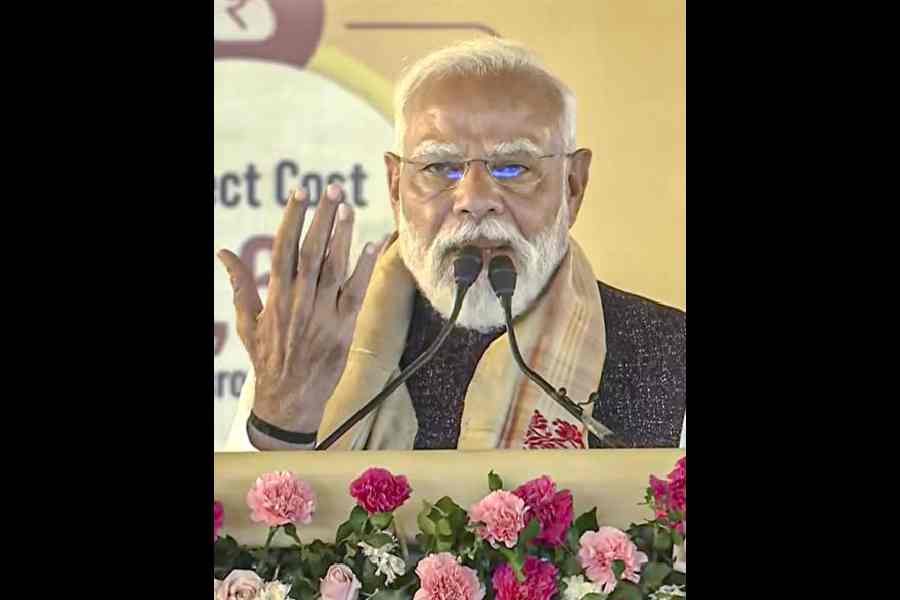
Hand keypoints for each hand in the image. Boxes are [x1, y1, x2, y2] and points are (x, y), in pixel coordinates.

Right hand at [217, 183, 385, 434]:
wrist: (289, 398)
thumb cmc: (267, 358)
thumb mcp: (248, 322)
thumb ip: (240, 284)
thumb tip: (223, 252)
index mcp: (275, 296)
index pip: (283, 247)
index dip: (292, 218)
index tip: (299, 192)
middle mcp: (300, 301)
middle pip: (311, 250)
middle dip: (322, 217)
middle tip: (332, 188)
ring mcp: (323, 314)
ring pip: (334, 267)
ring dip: (342, 235)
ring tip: (348, 207)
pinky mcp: (344, 328)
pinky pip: (357, 292)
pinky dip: (365, 267)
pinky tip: (374, 244)